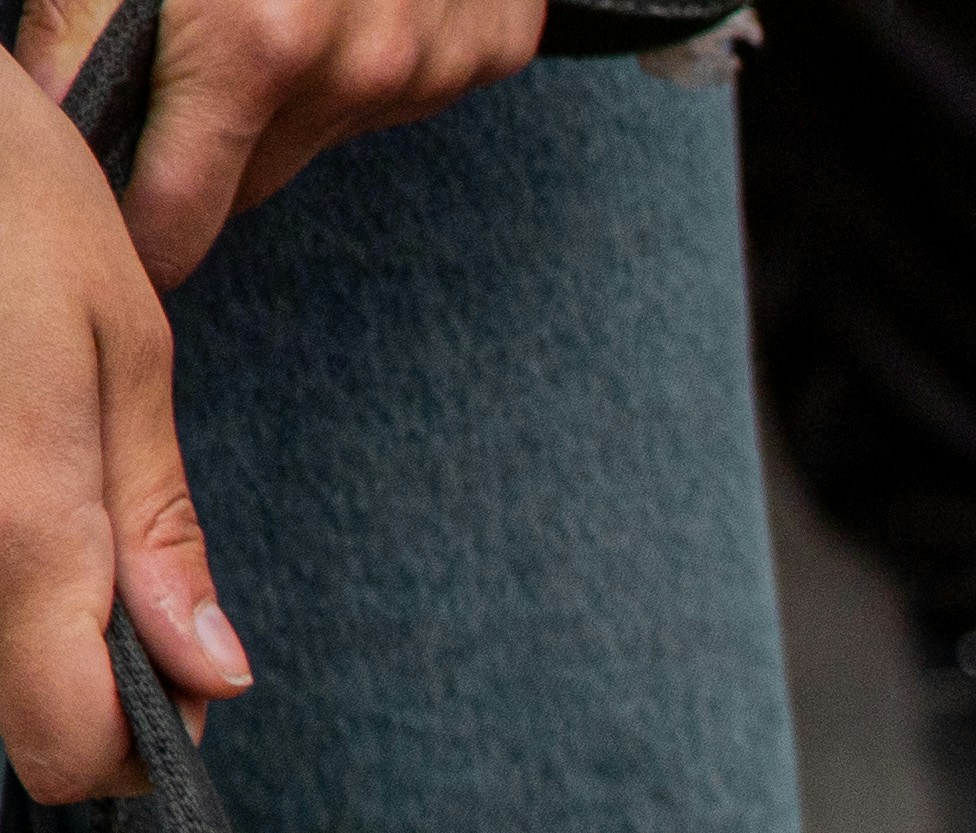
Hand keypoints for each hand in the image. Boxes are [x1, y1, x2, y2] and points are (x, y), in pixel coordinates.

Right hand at [0, 35, 228, 795]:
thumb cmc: (12, 205)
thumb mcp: (124, 353)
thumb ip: (156, 530)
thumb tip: (210, 678)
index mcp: (24, 522)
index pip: (67, 754)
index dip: (137, 754)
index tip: (183, 695)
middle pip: (10, 721)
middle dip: (84, 689)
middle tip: (128, 597)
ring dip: (35, 625)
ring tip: (59, 513)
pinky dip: (2, 573)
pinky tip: (20, 489)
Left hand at [32, 0, 540, 285]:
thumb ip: (75, 38)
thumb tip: (56, 128)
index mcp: (251, 44)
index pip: (175, 219)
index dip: (138, 235)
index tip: (115, 234)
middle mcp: (353, 70)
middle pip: (253, 186)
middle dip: (208, 150)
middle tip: (184, 75)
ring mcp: (430, 65)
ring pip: (326, 136)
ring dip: (288, 99)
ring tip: (272, 8)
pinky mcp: (487, 48)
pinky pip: (403, 91)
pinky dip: (366, 61)